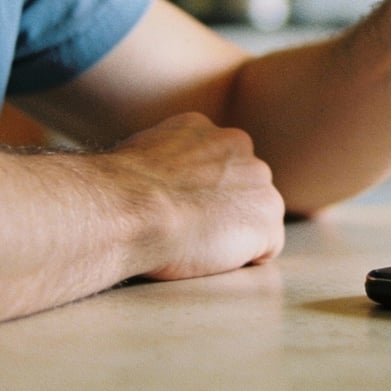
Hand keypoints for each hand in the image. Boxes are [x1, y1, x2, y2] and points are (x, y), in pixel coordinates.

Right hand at [98, 112, 285, 280]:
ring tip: (197, 244)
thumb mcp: (142, 152)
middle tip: (190, 229)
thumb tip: (161, 174)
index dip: (202, 192)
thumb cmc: (123, 189)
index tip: (182, 208)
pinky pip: (266, 247)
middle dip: (224, 209)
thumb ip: (167, 158)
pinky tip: (213, 257)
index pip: (220, 165)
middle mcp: (242, 149)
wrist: (133, 208)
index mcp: (208, 131)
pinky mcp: (267, 221)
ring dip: (235, 233)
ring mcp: (259, 183)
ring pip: (257, 216)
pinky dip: (245, 258)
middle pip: (243, 186)